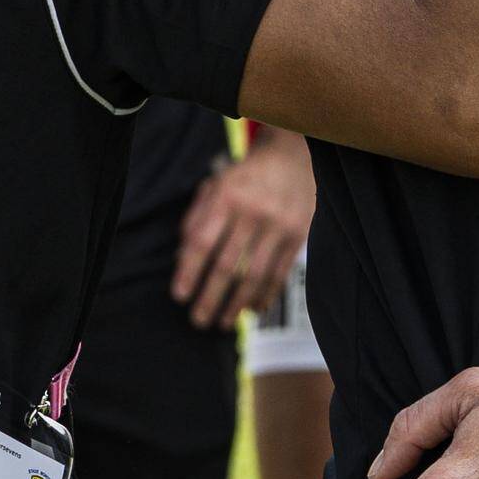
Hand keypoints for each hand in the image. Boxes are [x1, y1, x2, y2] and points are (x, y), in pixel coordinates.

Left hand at [170, 129, 314, 327]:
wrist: (292, 156)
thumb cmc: (246, 176)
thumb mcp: (215, 186)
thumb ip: (196, 219)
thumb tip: (182, 259)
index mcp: (227, 196)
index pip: (203, 242)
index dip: (189, 272)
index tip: (179, 296)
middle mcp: (254, 211)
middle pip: (228, 265)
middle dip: (211, 297)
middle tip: (199, 320)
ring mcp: (279, 225)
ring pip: (255, 275)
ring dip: (237, 304)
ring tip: (224, 321)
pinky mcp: (298, 235)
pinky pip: (280, 273)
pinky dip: (265, 295)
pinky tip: (253, 309)